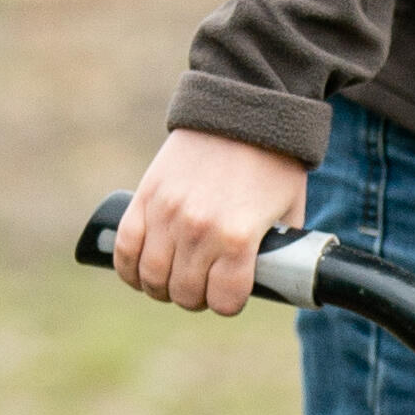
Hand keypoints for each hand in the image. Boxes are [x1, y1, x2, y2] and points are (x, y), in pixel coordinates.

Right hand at [106, 126, 310, 317]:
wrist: (244, 111)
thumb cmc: (273, 164)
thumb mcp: (289, 213)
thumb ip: (277, 251)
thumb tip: (270, 280)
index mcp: (238, 238)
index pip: (224, 301)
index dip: (229, 302)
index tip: (230, 293)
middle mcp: (199, 230)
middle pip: (185, 293)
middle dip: (196, 298)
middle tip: (202, 287)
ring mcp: (167, 214)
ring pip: (152, 277)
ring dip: (161, 288)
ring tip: (172, 281)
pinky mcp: (145, 197)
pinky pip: (125, 248)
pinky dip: (128, 268)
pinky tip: (139, 273)